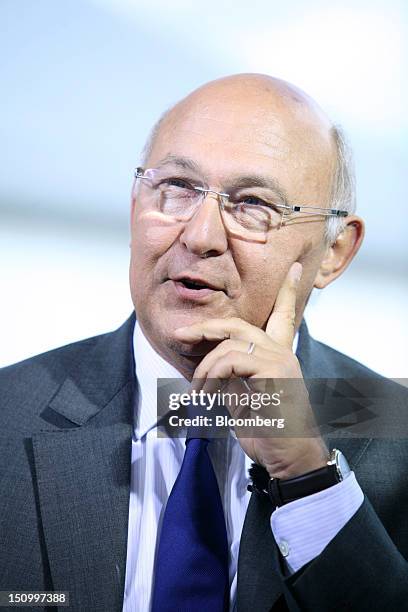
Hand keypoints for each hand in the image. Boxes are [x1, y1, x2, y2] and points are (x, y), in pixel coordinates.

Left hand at [173, 262, 327, 478]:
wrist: (289, 458)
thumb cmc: (266, 431)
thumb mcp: (242, 399)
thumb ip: (230, 376)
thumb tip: (208, 364)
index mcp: (277, 356)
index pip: (283, 316)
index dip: (287, 290)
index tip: (296, 268)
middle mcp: (282, 352)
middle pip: (238, 325)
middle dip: (205, 328)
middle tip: (180, 335)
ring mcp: (281, 359)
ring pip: (229, 345)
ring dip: (204, 370)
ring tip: (199, 395)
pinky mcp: (276, 371)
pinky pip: (232, 361)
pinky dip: (213, 378)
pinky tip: (211, 398)